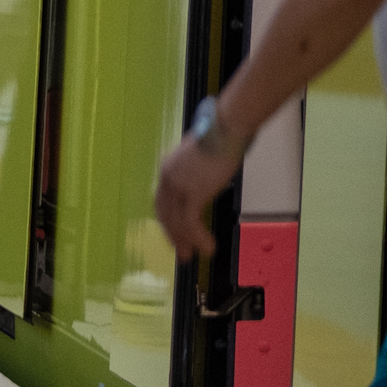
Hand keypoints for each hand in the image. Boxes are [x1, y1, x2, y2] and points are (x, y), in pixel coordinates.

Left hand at [154, 135, 242, 261]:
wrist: (224, 131)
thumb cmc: (219, 138)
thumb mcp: (201, 157)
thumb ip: (197, 171)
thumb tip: (205, 181)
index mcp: (168, 168)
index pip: (162, 200)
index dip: (167, 218)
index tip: (174, 232)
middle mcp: (168, 177)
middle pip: (164, 213)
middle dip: (171, 234)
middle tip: (180, 251)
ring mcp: (178, 186)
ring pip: (175, 221)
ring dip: (183, 241)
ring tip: (190, 255)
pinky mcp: (192, 192)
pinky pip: (190, 222)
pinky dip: (197, 237)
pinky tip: (207, 247)